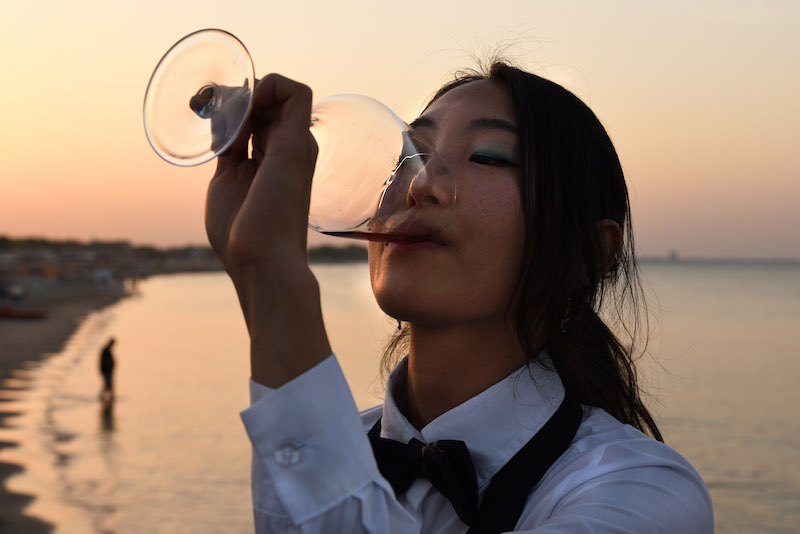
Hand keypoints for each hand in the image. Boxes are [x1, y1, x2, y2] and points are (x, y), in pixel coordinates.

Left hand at [204, 74, 330, 386]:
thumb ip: (229, 153)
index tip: (210, 115)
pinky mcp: (295, 142)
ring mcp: (297, 144)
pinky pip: (293, 91)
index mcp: (278, 161)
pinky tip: (239, 107)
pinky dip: (266, 85)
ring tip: (220, 109)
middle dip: (239, 95)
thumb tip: (219, 126)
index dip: (239, 106)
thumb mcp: (228, 181)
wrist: (261, 264)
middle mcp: (292, 149)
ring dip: (249, 90)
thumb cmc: (242, 237)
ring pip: (283, 92)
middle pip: (271, 101)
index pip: (264, 116)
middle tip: (207, 105)